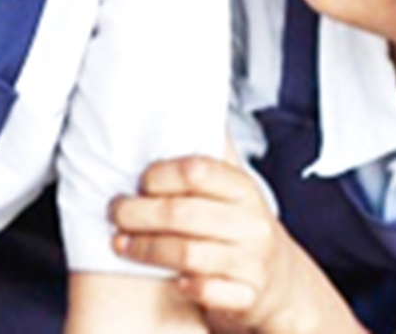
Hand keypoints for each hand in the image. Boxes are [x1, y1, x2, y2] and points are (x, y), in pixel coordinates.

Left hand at [110, 153, 367, 333]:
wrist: (279, 281)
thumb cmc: (242, 227)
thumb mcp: (234, 187)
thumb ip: (212, 151)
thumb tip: (190, 97)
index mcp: (243, 189)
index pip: (197, 171)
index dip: (160, 175)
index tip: (140, 181)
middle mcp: (250, 223)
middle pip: (183, 214)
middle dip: (138, 214)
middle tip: (116, 212)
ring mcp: (250, 261)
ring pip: (188, 255)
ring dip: (146, 249)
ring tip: (122, 244)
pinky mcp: (246, 296)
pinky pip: (209, 291)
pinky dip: (187, 286)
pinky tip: (171, 280)